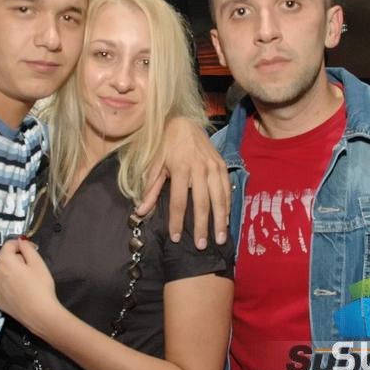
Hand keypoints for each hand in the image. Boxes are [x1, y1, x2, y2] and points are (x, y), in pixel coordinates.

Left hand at [0, 238, 62, 336]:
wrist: (39, 314)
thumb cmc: (40, 286)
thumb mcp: (38, 263)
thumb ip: (27, 248)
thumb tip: (20, 241)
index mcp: (4, 261)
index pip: (9, 244)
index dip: (21, 245)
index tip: (33, 250)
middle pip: (4, 258)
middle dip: (16, 259)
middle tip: (31, 267)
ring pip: (2, 272)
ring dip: (11, 271)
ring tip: (26, 280)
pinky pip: (1, 285)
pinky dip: (8, 284)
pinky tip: (20, 291)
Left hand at [139, 117, 229, 248]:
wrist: (183, 124)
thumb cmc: (166, 146)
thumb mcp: (154, 164)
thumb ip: (150, 189)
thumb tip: (141, 211)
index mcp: (180, 168)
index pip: (179, 201)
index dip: (177, 221)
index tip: (176, 237)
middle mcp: (199, 168)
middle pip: (202, 203)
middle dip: (202, 226)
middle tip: (201, 245)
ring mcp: (213, 167)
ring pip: (219, 198)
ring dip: (220, 220)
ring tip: (219, 238)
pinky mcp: (222, 165)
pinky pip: (227, 189)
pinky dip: (228, 205)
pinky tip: (226, 220)